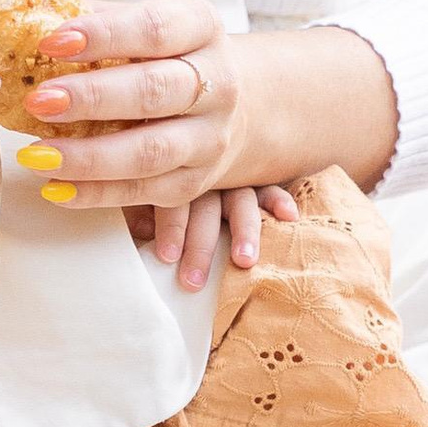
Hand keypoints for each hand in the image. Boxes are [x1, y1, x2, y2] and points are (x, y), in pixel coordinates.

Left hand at [15, 11, 402, 289]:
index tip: (52, 42)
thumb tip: (31, 20)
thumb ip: (98, 18)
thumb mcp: (148, 22)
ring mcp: (209, 137)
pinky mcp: (196, 181)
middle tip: (38, 101)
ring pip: (150, 152)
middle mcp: (217, 83)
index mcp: (201, 28)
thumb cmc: (170, 55)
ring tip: (36, 155)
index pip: (154, 29)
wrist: (237, 103)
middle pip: (153, 91)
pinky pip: (144, 193)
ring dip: (88, 157)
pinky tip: (55, 188)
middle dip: (91, 98)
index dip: (103, 36)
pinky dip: (96, 194)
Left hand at [141, 182, 299, 290]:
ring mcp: (233, 178)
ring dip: (242, 231)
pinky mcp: (257, 181)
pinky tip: (289, 216)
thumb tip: (141, 229)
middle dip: (201, 246)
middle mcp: (204, 177)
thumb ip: (138, 212)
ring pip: (239, 202)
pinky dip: (279, 200)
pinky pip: (270, 188)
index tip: (166, 257)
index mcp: (173, 179)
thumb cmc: (159, 188)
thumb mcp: (142, 198)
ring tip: (243, 261)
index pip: (172, 203)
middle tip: (193, 281)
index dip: (170, 228)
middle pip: (205, 209)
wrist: (196, 144)